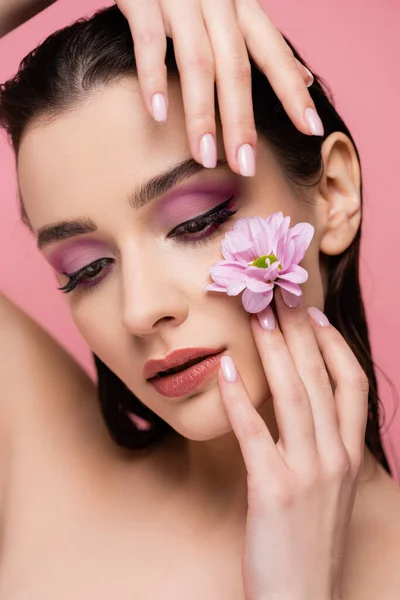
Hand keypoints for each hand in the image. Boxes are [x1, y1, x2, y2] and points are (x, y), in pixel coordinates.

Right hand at [115, 0, 320, 176]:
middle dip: (243, 121)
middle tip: (246, 166)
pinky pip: (149, 41)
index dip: (294, 92)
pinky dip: (153, 77)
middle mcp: (218, 2)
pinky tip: (159, 113)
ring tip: (204, 156)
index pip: (273, 54)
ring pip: (198, 62)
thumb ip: (264, 43)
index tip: (312, 129)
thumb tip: (305, 78)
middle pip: (236, 69)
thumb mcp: (234, 7)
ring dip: (202, 114)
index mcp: (241, 7)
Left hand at [218, 288, 367, 599]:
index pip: (352, 386)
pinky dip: (239, 398)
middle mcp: (335, 457)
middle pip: (321, 379)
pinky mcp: (273, 489)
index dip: (334, 346)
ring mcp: (307, 472)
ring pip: (294, 397)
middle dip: (300, 333)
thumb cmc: (309, 541)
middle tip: (281, 296)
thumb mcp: (329, 489)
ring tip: (259, 316)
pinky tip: (225, 370)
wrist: (301, 598)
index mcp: (350, 455)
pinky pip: (255, 433)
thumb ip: (321, 448)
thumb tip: (303, 409)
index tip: (314, 316)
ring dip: (274, 352)